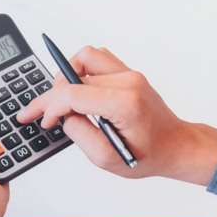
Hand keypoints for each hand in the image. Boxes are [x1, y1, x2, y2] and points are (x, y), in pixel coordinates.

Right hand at [16, 46, 216, 185]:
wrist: (176, 146)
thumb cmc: (149, 155)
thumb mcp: (107, 158)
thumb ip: (79, 134)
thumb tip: (63, 115)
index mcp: (124, 103)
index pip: (72, 94)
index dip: (49, 107)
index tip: (41, 120)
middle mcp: (128, 82)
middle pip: (74, 74)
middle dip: (52, 94)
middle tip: (40, 110)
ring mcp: (129, 74)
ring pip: (85, 57)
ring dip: (68, 76)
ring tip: (62, 99)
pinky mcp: (128, 73)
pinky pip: (96, 59)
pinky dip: (81, 71)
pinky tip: (78, 90)